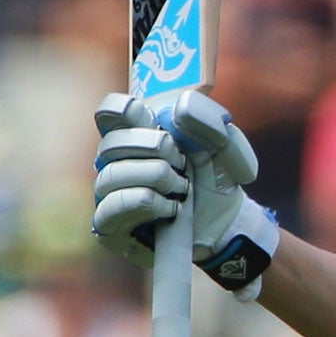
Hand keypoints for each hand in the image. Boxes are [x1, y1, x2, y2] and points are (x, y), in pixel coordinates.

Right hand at [93, 93, 278, 294]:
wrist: (226, 227)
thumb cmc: (217, 182)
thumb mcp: (226, 150)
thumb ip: (209, 124)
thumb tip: (179, 110)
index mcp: (139, 135)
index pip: (112, 113)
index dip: (122, 110)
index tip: (143, 113)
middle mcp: (116, 162)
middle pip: (112, 143)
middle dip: (154, 148)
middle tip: (182, 162)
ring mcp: (110, 193)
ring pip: (111, 175)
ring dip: (155, 178)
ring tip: (183, 190)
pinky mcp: (109, 226)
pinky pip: (110, 208)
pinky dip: (144, 203)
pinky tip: (170, 209)